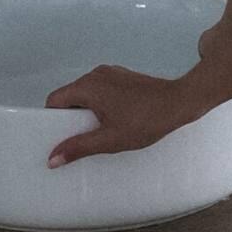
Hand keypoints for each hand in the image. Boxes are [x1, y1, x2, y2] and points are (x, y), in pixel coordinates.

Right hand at [44, 64, 193, 167]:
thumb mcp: (109, 140)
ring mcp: (111, 73)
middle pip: (69, 96)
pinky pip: (100, 90)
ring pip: (85, 93)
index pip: (55, 99)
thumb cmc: (147, 119)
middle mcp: (97, 74)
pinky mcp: (122, 77)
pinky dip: (100, 105)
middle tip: (81, 138)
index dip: (52, 119)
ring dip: (87, 112)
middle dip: (71, 118)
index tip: (58, 136)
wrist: (178, 102)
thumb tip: (53, 158)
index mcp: (89, 86)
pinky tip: (113, 121)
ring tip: (100, 131)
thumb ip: (78, 147)